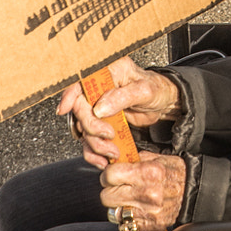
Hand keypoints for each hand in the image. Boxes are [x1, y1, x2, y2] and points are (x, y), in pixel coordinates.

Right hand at [57, 56, 181, 167]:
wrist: (166, 103)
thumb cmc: (158, 90)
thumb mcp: (145, 91)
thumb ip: (122, 97)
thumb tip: (99, 109)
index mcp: (108, 71)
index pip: (81, 82)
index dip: (69, 95)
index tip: (64, 110)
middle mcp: (99, 88)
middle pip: (80, 109)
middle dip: (91, 127)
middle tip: (108, 136)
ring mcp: (99, 106)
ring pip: (83, 128)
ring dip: (95, 143)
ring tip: (113, 151)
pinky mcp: (102, 122)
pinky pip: (90, 139)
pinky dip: (94, 152)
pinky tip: (104, 159)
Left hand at [100, 152, 186, 230]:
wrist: (195, 191)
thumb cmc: (176, 173)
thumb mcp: (157, 158)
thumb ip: (134, 160)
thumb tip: (114, 161)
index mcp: (147, 172)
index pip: (110, 175)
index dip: (108, 176)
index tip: (111, 176)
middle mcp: (147, 193)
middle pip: (107, 197)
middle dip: (110, 191)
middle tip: (118, 188)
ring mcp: (149, 212)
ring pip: (114, 213)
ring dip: (118, 208)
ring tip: (127, 201)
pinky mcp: (151, 225)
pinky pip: (125, 226)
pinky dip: (127, 220)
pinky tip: (134, 211)